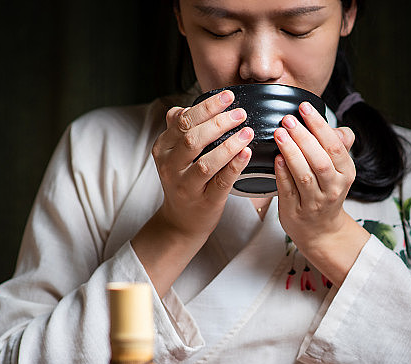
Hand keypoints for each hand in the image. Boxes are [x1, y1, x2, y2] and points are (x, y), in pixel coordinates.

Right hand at [131, 90, 252, 295]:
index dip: (206, 107)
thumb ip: (179, 130)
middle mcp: (170, 166)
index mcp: (163, 148)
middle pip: (193, 138)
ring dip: (229, 145)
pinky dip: (235, 166)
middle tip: (241, 113)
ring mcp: (185, 186)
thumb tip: (186, 106)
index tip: (228, 96)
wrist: (180, 221)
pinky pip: (220, 182)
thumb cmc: (184, 180)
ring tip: (247, 132)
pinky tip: (247, 153)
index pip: (182, 121)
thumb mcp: (174, 154)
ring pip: (205, 162)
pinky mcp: (204, 202)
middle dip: (219, 122)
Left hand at [274, 101, 368, 284]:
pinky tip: (275, 158)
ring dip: (291, 152)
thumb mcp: (340, 171)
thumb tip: (341, 128)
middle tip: (288, 119)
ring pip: (304, 176)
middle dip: (304, 138)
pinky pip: (288, 190)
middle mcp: (333, 189)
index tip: (304, 108)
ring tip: (279, 133)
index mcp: (345, 174)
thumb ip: (338, 148)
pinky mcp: (296, 212)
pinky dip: (282, 173)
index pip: (335, 146)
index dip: (320, 125)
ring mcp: (314, 203)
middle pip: (320, 161)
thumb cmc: (327, 192)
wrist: (321, 231)